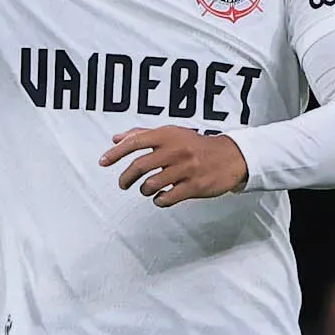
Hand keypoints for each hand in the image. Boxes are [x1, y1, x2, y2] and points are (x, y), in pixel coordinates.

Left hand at [104, 126, 246, 206]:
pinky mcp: (194, 186)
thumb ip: (142, 134)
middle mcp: (175, 150)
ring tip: (146, 190)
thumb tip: (115, 139)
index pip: (134, 142)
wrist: (231, 156)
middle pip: (139, 166)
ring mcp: (185, 169)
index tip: (103, 162)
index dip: (115, 153)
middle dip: (126, 177)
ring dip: (144, 190)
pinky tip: (161, 198)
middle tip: (123, 183)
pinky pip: (168, 198)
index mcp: (167, 135)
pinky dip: (159, 201)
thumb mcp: (171, 133)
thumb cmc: (196, 145)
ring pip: (151, 184)